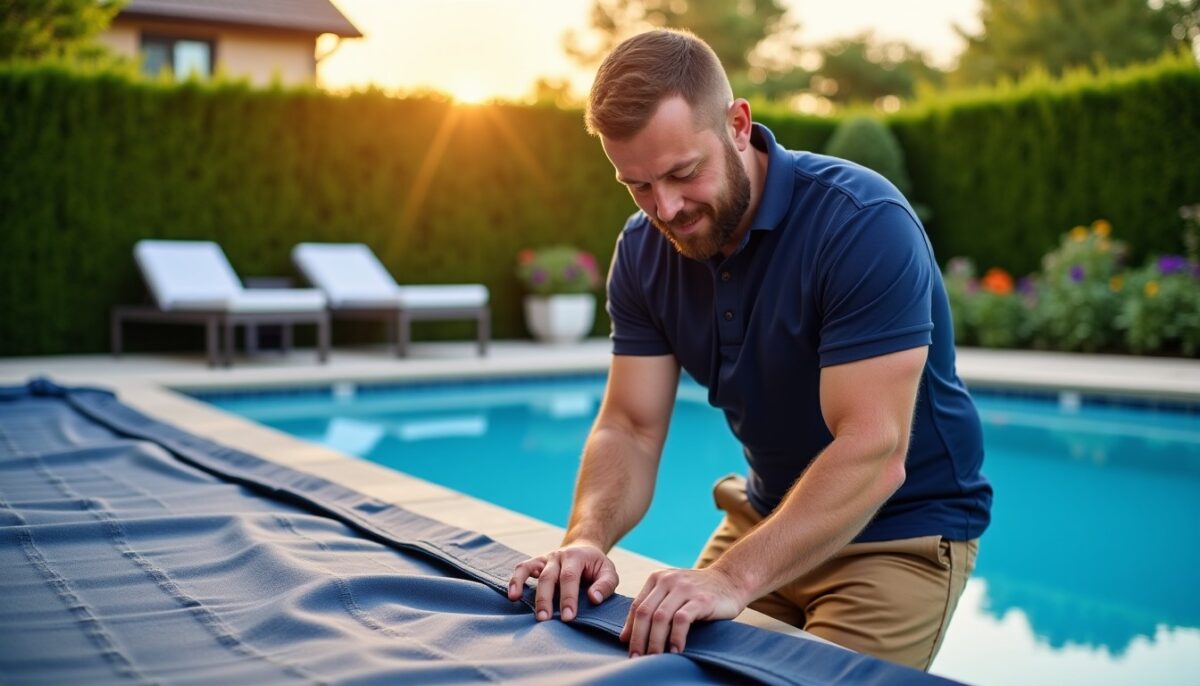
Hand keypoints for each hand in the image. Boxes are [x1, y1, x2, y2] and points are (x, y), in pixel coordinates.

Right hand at [508, 543, 619, 621]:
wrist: (584, 548)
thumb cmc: (596, 566)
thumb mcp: (608, 572)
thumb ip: (605, 585)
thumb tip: (594, 598)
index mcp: (577, 557)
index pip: (570, 577)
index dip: (568, 598)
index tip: (568, 617)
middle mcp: (558, 556)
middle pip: (548, 577)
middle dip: (546, 599)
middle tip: (544, 620)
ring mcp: (545, 559)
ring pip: (530, 569)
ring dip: (523, 586)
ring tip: (517, 601)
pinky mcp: (536, 563)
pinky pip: (522, 568)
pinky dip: (514, 580)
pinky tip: (512, 596)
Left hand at [620, 567, 746, 655]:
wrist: (731, 581)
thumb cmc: (698, 592)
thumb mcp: (672, 593)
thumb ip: (652, 608)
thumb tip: (625, 637)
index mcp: (657, 579)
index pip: (637, 606)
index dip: (630, 629)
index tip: (628, 648)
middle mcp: (668, 580)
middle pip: (645, 613)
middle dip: (639, 638)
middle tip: (637, 658)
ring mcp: (685, 588)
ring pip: (660, 617)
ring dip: (655, 641)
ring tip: (654, 658)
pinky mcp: (701, 599)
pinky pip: (682, 620)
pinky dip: (676, 637)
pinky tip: (675, 650)